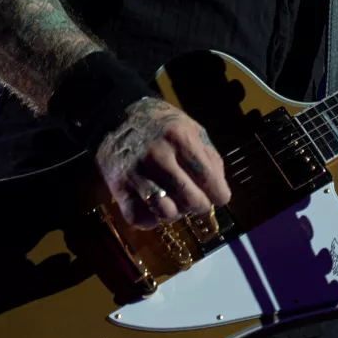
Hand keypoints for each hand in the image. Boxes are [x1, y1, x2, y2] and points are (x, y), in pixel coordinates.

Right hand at [95, 97, 230, 227]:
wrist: (117, 117)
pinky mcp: (119, 187)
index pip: (211, 181)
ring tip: (174, 201)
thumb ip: (210, 158)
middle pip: (193, 201)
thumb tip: (219, 190)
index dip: (220, 194)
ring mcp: (137, 172)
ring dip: (175, 213)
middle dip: (200, 205)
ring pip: (167, 213)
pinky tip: (153, 206)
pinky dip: (149, 219)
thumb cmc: (162, 126)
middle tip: (196, 198)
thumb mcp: (192, 129)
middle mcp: (159, 156)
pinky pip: (138, 219)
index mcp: (181, 139)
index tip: (217, 195)